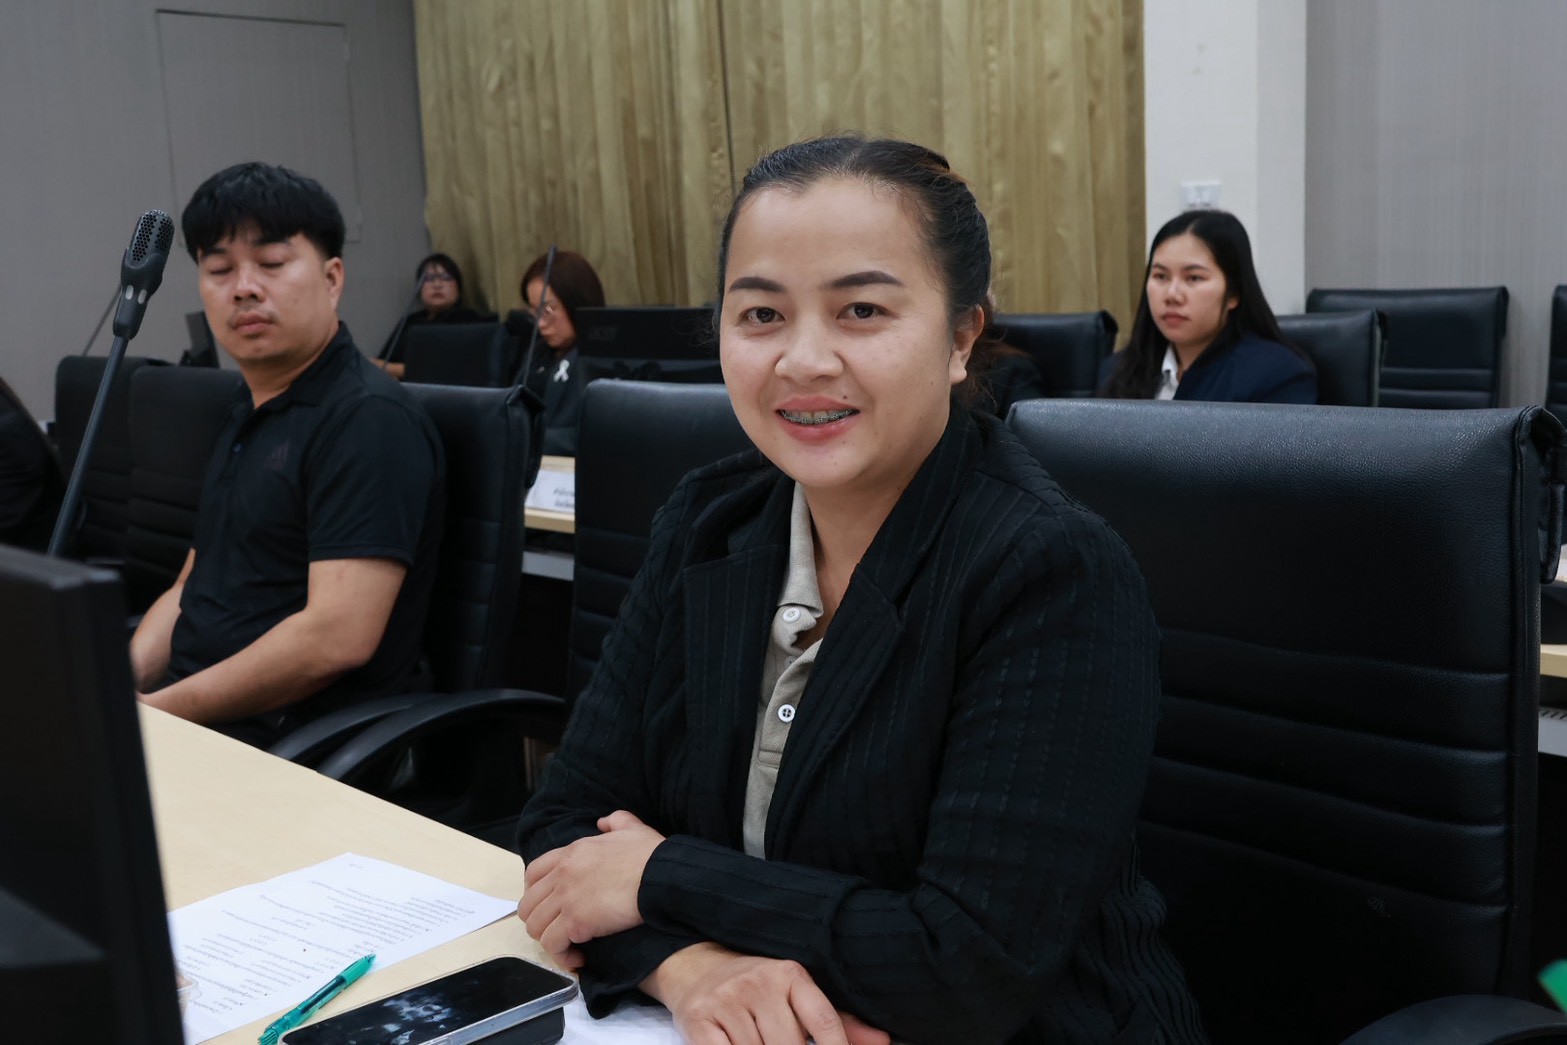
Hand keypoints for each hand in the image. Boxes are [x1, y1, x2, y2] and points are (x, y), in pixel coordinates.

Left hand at [517, 810, 664, 964]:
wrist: (662, 875)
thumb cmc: (652, 855)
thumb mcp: (632, 828)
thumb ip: (615, 821)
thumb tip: (603, 822)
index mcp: (572, 852)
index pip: (533, 873)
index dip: (534, 894)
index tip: (547, 907)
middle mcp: (562, 873)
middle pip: (529, 904)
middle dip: (540, 921)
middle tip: (559, 931)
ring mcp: (566, 898)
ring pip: (536, 927)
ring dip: (550, 940)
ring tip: (569, 948)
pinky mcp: (576, 921)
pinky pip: (553, 945)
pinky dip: (563, 956)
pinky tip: (579, 959)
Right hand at [644, 942, 889, 1044]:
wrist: (696, 968)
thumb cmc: (758, 990)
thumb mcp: (796, 995)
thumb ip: (838, 1021)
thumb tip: (881, 1043)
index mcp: (790, 974)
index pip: (824, 1022)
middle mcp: (759, 982)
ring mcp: (726, 1000)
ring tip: (765, 1044)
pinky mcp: (698, 1019)